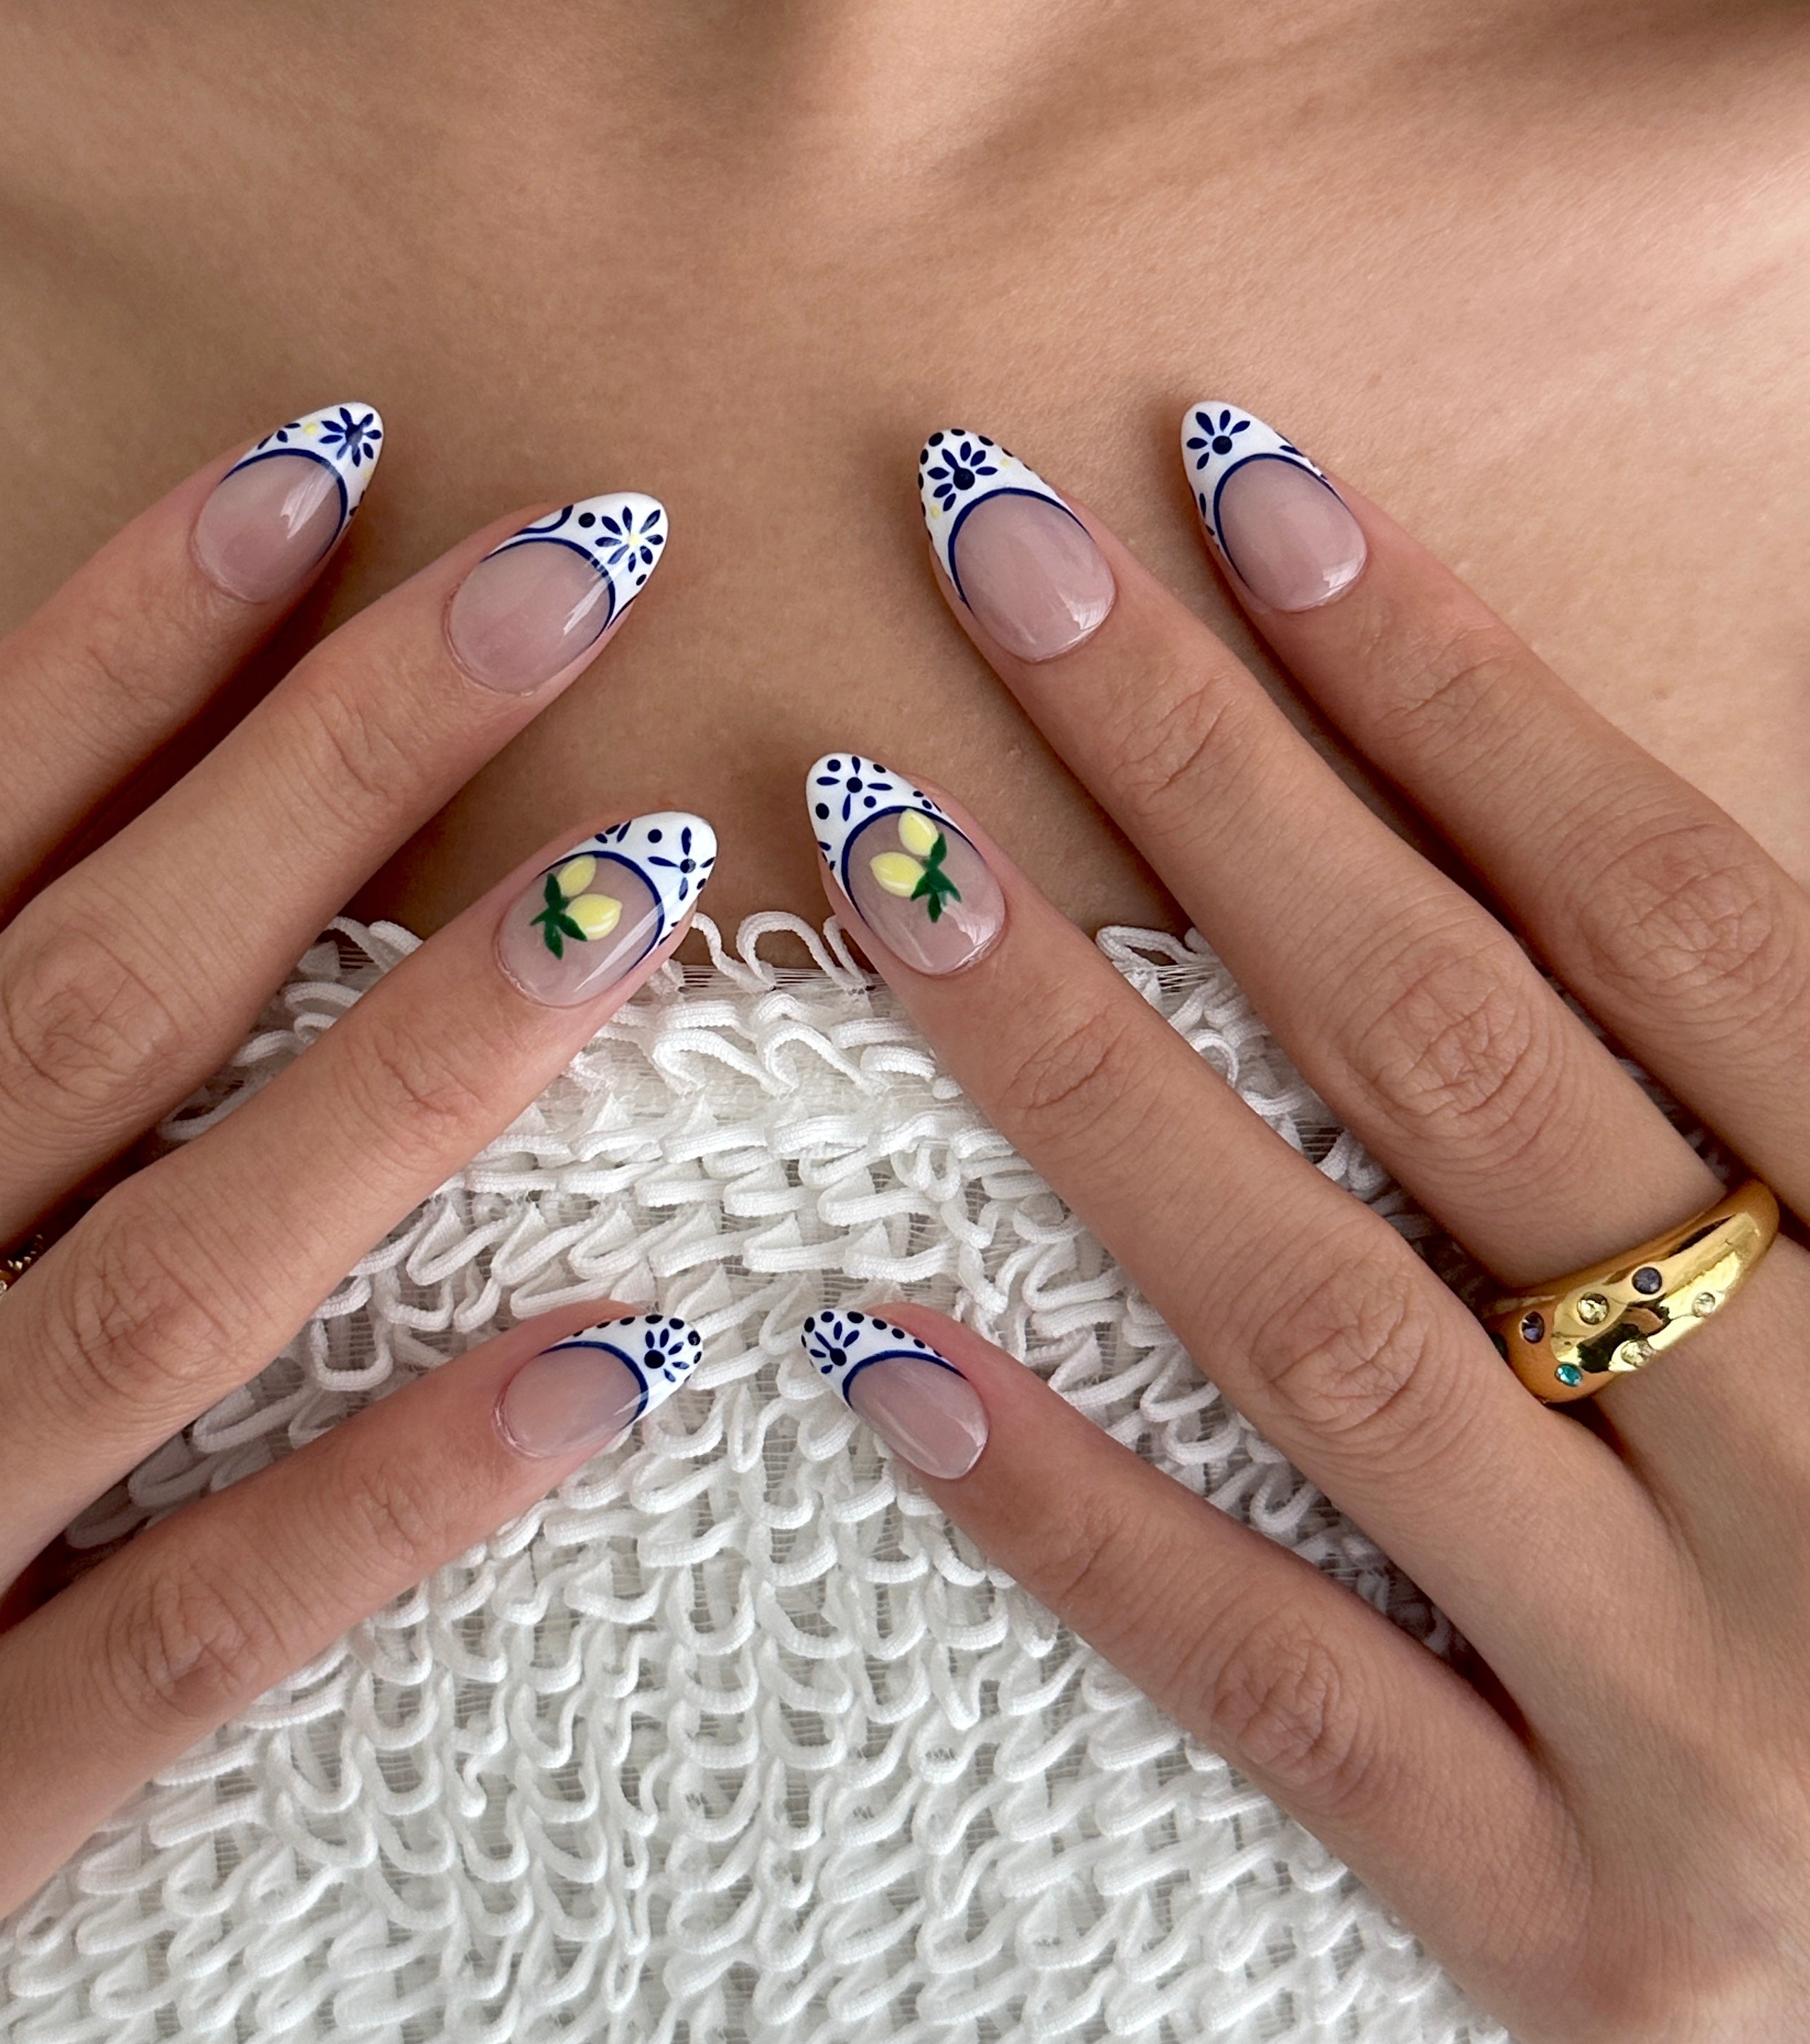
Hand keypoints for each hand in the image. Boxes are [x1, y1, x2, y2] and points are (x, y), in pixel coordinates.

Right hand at [0, 406, 710, 2022]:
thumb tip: (69, 801)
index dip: (107, 647)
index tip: (324, 473)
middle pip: (74, 1013)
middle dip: (330, 770)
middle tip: (571, 575)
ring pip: (160, 1290)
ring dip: (419, 1070)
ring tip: (641, 890)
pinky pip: (200, 1632)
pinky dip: (403, 1486)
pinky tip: (620, 1354)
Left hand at [799, 412, 1809, 2040]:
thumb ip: (1778, 1074)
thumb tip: (1553, 834)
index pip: (1661, 910)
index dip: (1450, 683)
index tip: (1244, 488)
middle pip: (1456, 1056)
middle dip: (1215, 776)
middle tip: (1001, 557)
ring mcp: (1707, 1721)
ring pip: (1323, 1332)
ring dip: (1080, 1073)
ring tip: (879, 858)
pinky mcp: (1579, 1925)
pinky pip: (1280, 1688)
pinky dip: (1075, 1512)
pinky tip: (875, 1339)